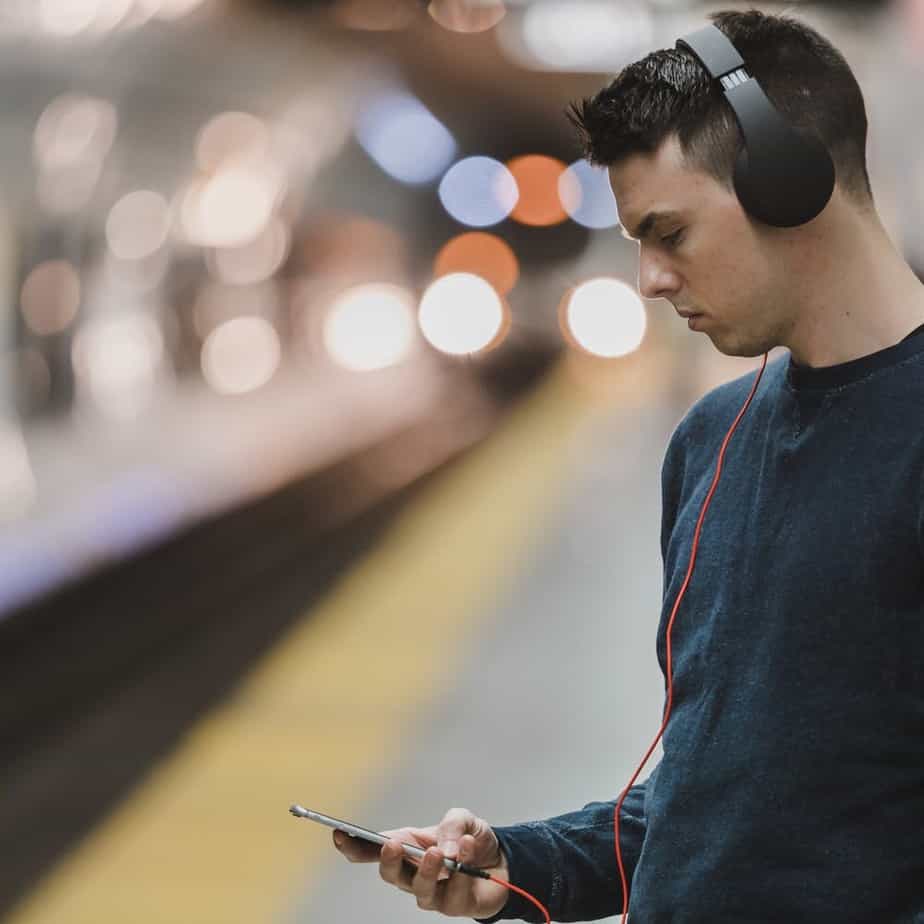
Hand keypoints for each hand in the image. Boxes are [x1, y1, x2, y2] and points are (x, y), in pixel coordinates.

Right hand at [333, 806, 509, 918]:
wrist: (502, 862)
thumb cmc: (471, 839)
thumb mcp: (463, 818)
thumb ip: (452, 824)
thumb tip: (445, 847)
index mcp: (407, 847)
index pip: (373, 849)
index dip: (354, 845)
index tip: (340, 835)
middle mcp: (414, 872)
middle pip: (390, 874)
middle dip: (388, 861)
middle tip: (394, 845)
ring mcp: (432, 892)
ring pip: (419, 890)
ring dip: (427, 869)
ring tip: (439, 852)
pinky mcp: (453, 906)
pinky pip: (452, 894)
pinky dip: (461, 870)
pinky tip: (466, 851)